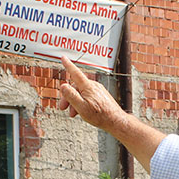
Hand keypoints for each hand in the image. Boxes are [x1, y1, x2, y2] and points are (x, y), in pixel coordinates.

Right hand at [56, 56, 165, 172]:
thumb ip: (71, 96)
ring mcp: (98, 90)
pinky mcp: (101, 96)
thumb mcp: (81, 107)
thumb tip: (63, 85)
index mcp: (88, 87)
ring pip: (81, 93)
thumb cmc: (99, 115)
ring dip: (75, 102)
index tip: (63, 57)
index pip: (75, 73)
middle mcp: (94, 86)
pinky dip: (82, 102)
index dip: (68, 65)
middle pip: (76, 87)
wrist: (116, 121)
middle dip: (67, 96)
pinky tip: (82, 112)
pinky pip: (88, 96)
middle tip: (62, 108)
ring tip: (73, 114)